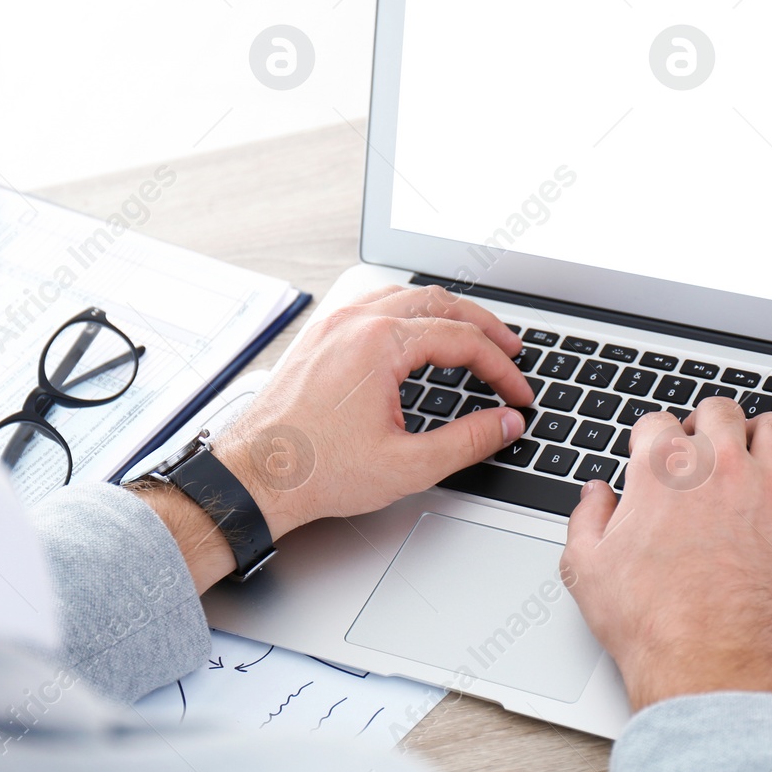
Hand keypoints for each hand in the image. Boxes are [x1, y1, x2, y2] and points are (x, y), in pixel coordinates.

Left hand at [211, 284, 532, 538]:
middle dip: (482, 325)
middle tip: (510, 349)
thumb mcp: (408, 465)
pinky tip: (416, 332)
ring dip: (445, 311)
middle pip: (438, 302)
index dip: (500, 367)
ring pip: (405, 296)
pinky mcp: (319, 337)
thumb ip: (468, 441)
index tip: (517, 392)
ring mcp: (334, 325)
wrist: (254, 476)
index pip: (461, 339)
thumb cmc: (316, 471)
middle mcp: (355, 322)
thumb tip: (506, 423)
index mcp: (380, 344)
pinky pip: (374, 304)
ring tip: (471, 334)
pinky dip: (408, 312)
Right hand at [560, 397, 771, 710]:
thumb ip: (587, 518)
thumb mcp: (586, 568)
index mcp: (661, 471)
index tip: (654, 449)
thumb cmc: (649, 622)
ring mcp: (765, 491)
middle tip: (704, 440)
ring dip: (763, 431)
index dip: (651, 435)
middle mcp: (717, 469)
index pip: (657, 422)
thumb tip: (595, 495)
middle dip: (707, 421)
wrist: (705, 662)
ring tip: (757, 444)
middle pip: (719, 412)